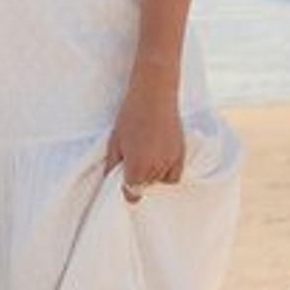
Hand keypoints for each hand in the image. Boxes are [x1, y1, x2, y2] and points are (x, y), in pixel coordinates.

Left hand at [103, 81, 183, 202]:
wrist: (153, 97)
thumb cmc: (130, 117)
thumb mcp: (114, 141)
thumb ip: (111, 164)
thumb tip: (109, 180)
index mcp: (136, 166)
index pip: (132, 192)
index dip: (127, 191)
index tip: (125, 185)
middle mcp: (154, 168)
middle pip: (145, 186)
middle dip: (138, 179)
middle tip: (134, 161)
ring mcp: (169, 162)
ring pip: (159, 181)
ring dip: (152, 175)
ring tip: (146, 155)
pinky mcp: (181, 155)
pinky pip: (174, 177)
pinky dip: (167, 174)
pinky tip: (160, 162)